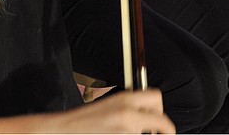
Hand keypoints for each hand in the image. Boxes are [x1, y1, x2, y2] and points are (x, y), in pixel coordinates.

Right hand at [53, 89, 174, 132]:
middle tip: (158, 133)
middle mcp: (128, 114)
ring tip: (127, 133)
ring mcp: (126, 132)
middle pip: (162, 121)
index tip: (162, 121)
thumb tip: (150, 112)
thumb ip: (131, 105)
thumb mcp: (110, 104)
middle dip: (164, 129)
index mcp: (125, 99)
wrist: (64, 131)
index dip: (162, 110)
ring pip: (149, 134)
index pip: (157, 98)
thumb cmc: (84, 121)